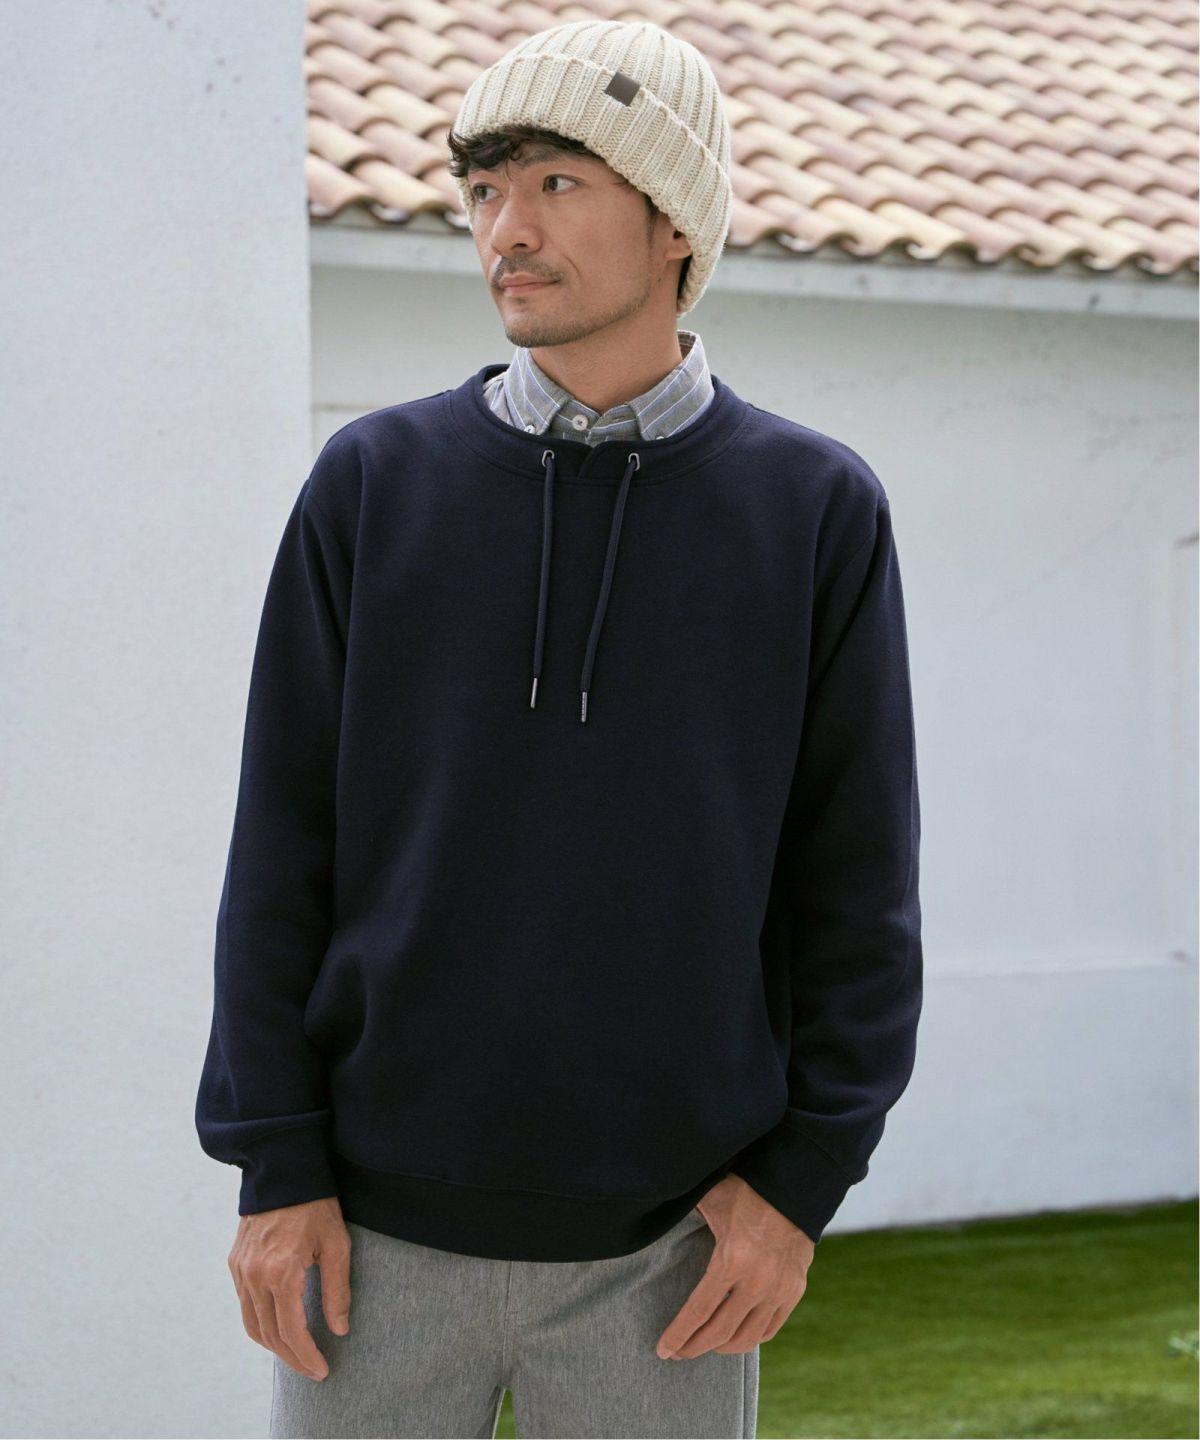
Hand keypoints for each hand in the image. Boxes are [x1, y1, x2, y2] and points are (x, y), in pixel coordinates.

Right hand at [226, 1196, 351, 1380]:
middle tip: (313, 1369)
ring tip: (298, 1354)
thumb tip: (339, 1329)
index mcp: (281, 1272)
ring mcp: (241, 1270)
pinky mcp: (235, 1262)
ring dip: (274, 1345)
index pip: (291, 1331)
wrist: (282, 1169)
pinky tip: (279, 1326)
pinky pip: (245, 1304)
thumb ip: (337, 1289)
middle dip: (292, 1357)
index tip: (323, 1370)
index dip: (307, 1356)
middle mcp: (254, 1276)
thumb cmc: (315, 1204)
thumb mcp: (336, 1244)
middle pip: (269, 1334)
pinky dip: (261, 1323)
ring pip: (252, 1324)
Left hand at [656, 1174, 813, 1359]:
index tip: (663, 1349)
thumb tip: (653, 1218)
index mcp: (732, 1259)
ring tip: (705, 1345)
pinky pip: (769, 1329)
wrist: (793, 1187)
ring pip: (746, 1338)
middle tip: (677, 1353)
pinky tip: (734, 1336)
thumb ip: (686, 1217)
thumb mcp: (711, 1201)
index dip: (678, 1335)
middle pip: (720, 1332)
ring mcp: (779, 1290)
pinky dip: (749, 1338)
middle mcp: (757, 1281)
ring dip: (721, 1348)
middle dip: (694, 1347)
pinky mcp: (794, 1291)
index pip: (699, 1311)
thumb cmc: (746, 1191)